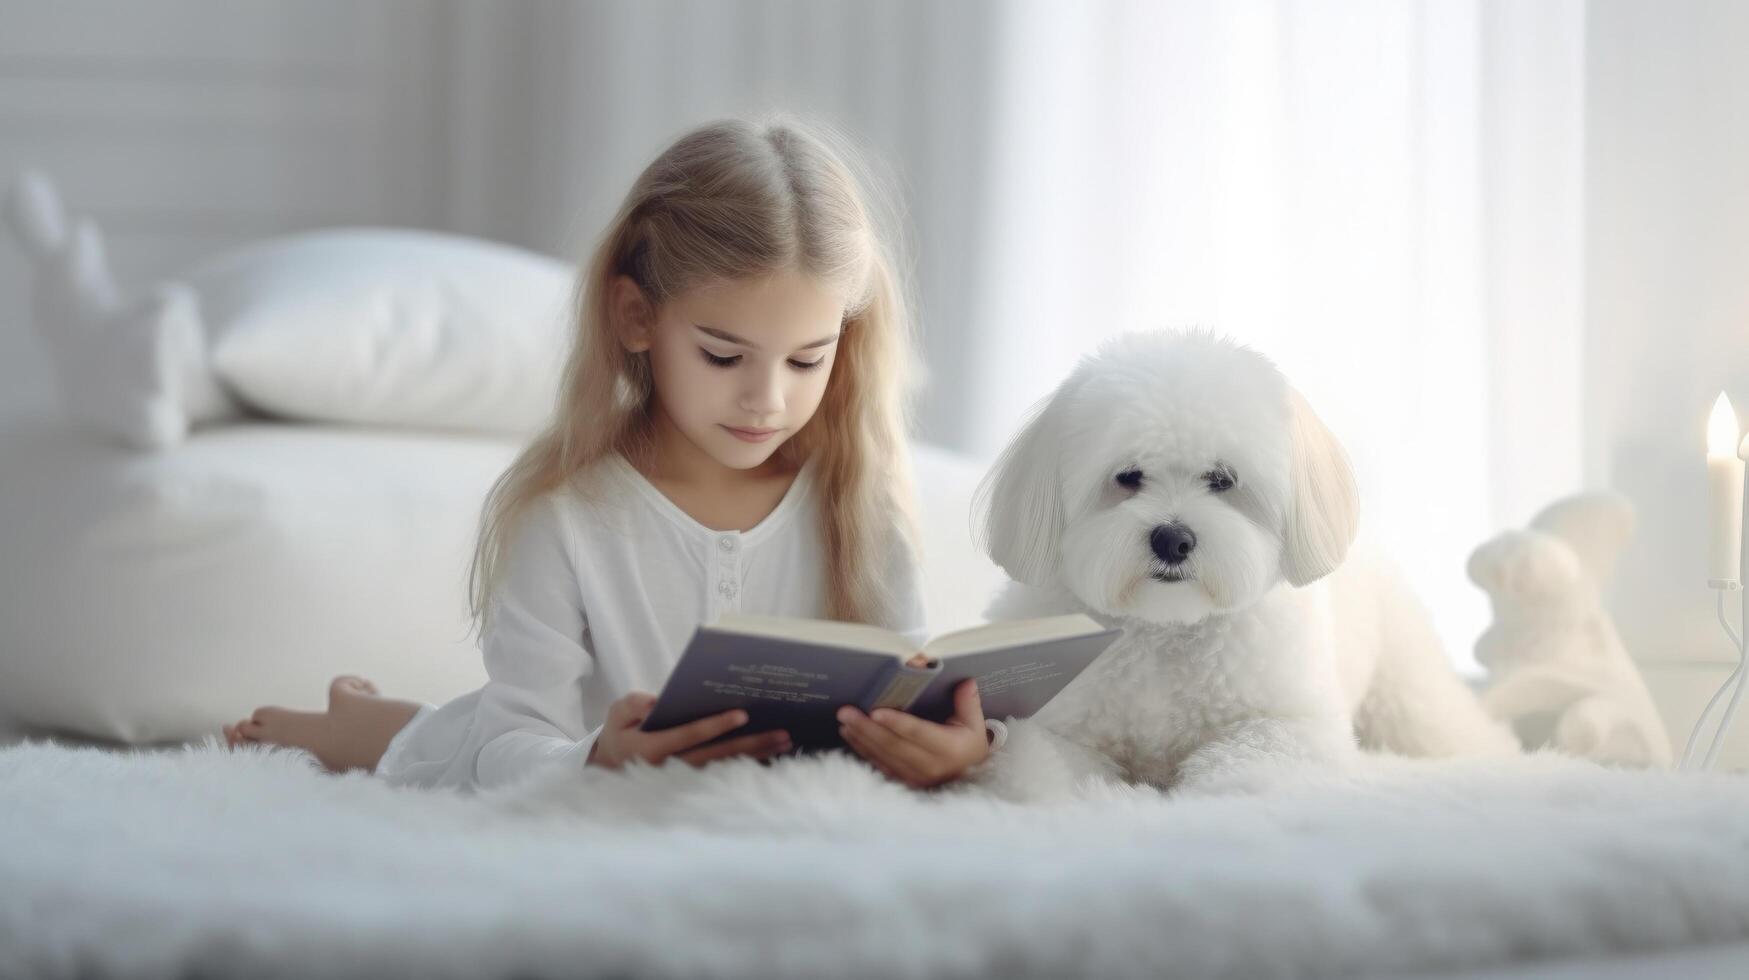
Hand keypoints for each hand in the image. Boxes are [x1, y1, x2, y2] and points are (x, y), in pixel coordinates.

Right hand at [586, 692, 790, 768]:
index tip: (742, 714)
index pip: (690, 736)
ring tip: (785, 741)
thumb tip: (654, 702)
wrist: (613, 766)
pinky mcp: (696, 781)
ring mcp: (686, 778)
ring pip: (727, 766)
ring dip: (757, 755)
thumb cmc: (621, 732)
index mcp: (653, 749)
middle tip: (781, 731)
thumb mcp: (617, 713)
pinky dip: (751, 764)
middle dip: (751, 743)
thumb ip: (633, 705)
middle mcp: (673, 768)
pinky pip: (727, 773)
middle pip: (718, 754)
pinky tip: (774, 753)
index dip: (716, 726)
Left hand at [835, 676, 990, 789]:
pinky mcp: (903, 781)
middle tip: (846, 712)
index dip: (897, 723)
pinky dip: (862, 749)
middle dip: (867, 728)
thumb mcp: (974, 724)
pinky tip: (850, 735)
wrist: (968, 775)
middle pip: (893, 745)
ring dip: (861, 737)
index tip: (876, 711)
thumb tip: (966, 681)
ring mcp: (915, 777)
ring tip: (844, 720)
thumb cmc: (969, 745)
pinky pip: (879, 764)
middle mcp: (930, 766)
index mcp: (949, 750)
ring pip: (883, 755)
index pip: (918, 734)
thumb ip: (968, 702)